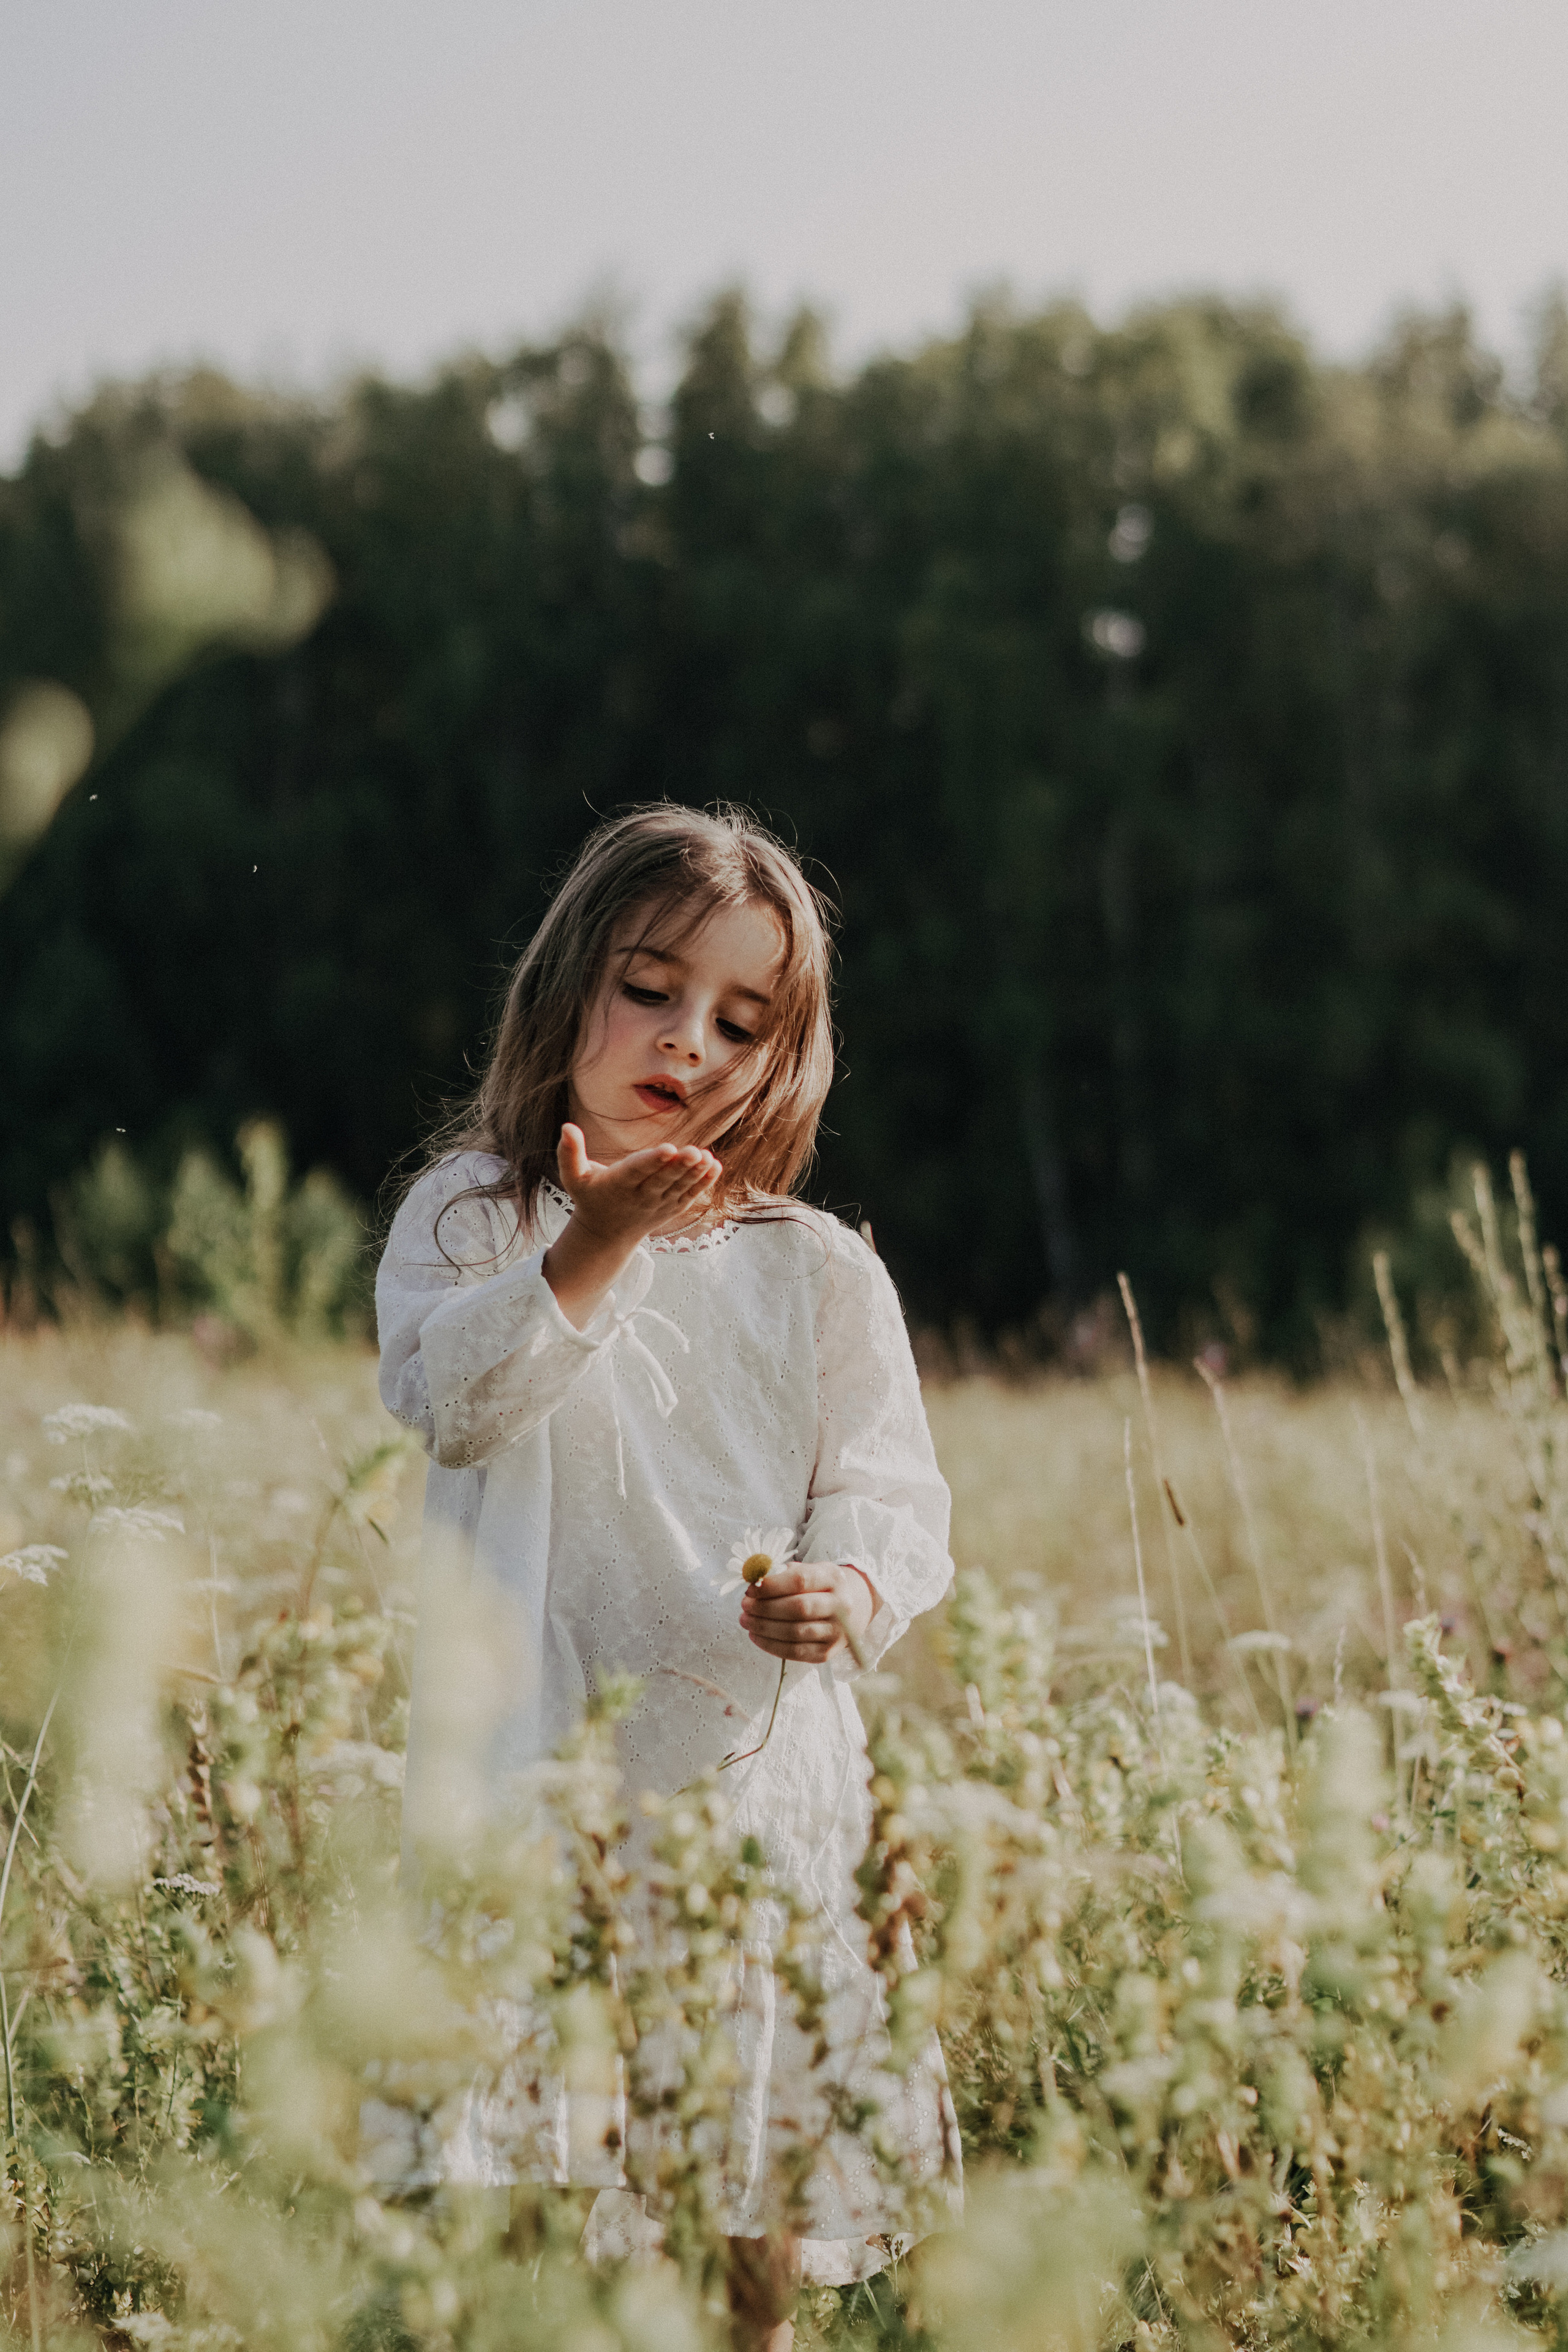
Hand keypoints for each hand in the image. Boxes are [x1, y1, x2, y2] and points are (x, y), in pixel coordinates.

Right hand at [543, 1125, 719, 1327]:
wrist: (606, 1235)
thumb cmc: (590, 1197)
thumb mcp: (573, 1178)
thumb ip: (569, 1153)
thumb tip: (566, 1126)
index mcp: (618, 1185)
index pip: (637, 1171)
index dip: (653, 1160)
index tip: (668, 1148)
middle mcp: (640, 1197)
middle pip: (662, 1180)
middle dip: (679, 1166)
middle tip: (695, 1151)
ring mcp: (658, 1204)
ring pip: (679, 1188)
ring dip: (695, 1174)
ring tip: (708, 1157)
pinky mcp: (671, 1208)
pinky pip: (689, 1196)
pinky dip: (703, 1183)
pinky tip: (715, 1167)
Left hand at [739, 1561, 877, 1665]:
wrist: (853, 1608)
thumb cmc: (821, 1586)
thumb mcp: (810, 1570)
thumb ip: (783, 1573)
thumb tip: (754, 1582)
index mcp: (834, 1578)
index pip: (800, 1581)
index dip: (772, 1586)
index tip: (750, 1588)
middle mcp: (841, 1606)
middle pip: (798, 1608)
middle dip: (765, 1608)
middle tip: (744, 1606)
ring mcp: (836, 1632)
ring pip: (795, 1633)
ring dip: (764, 1628)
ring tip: (746, 1620)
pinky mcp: (828, 1653)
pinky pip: (795, 1652)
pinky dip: (771, 1646)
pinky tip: (755, 1636)